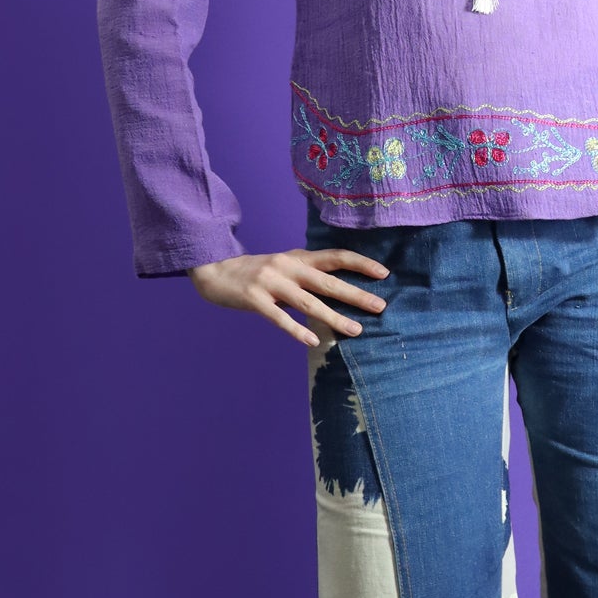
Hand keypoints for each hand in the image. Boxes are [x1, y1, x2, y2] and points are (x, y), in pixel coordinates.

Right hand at [188, 246, 390, 346]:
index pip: (335, 257)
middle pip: (327, 282)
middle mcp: (287, 267)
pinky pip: (279, 317)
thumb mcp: (284, 266)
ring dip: (334, 317)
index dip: (360, 264)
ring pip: (308, 302)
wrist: (214, 271)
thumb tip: (340, 288)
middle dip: (356, 295)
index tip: (384, 273)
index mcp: (297, 257)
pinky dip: (297, 329)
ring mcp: (270, 282)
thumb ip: (308, 274)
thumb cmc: (255, 273)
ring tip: (355, 330)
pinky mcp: (254, 299)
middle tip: (380, 307)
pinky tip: (313, 340)